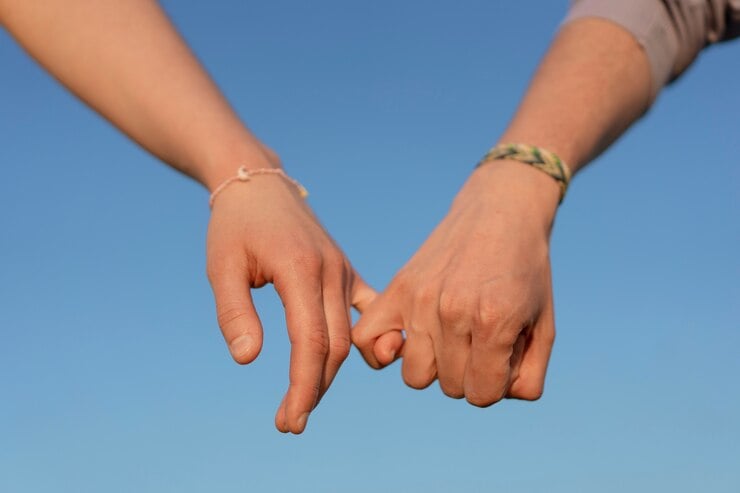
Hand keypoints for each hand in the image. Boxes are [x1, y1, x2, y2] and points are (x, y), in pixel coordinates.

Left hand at [206, 159, 374, 433]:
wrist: (259, 185)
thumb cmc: (234, 226)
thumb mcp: (222, 267)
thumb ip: (235, 313)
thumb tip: (247, 360)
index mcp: (301, 269)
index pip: (310, 341)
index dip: (303, 386)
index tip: (289, 420)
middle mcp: (331, 271)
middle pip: (334, 345)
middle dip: (313, 389)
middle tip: (289, 423)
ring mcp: (343, 270)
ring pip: (348, 334)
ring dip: (330, 372)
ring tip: (306, 401)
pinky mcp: (345, 271)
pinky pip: (368, 309)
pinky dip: (368, 339)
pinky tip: (367, 364)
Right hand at [352, 161, 559, 405]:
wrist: (500, 213)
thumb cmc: (526, 272)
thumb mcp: (545, 326)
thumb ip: (528, 378)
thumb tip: (488, 397)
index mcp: (495, 321)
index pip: (483, 395)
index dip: (496, 382)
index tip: (503, 355)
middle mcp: (453, 312)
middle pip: (452, 387)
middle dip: (471, 372)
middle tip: (481, 338)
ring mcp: (420, 299)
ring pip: (416, 375)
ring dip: (436, 365)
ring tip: (450, 337)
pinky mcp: (398, 288)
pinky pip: (367, 340)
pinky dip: (381, 352)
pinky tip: (403, 341)